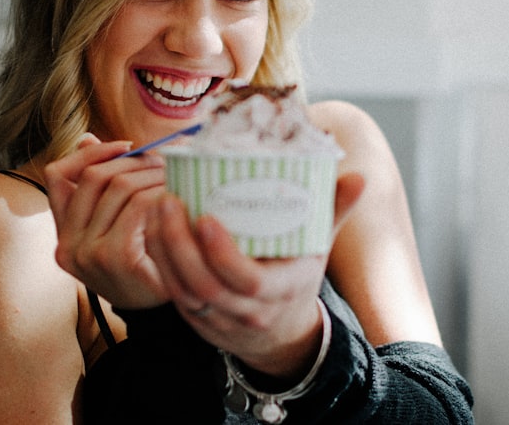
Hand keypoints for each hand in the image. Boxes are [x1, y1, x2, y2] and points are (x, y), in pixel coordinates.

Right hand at [44, 134, 169, 308]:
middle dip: (131, 161)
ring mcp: (88, 254)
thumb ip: (100, 188)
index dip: (90, 153)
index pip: (58, 175)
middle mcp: (67, 245)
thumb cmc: (144, 263)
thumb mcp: (116, 225)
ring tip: (175, 176)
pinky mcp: (116, 257)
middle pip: (93, 176)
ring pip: (119, 187)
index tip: (125, 145)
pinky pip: (137, 206)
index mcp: (63, 233)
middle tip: (162, 161)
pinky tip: (176, 197)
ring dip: (152, 174)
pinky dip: (159, 194)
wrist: (164, 312)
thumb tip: (85, 139)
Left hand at [144, 171, 364, 377]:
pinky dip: (158, 261)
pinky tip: (151, 227)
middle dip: (180, 244)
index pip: (249, 281)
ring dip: (163, 249)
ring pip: (182, 291)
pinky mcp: (195, 319)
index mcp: (282, 291)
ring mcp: (219, 319)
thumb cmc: (297, 275)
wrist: (282, 332)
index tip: (206, 217)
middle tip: (169, 201)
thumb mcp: (319, 246)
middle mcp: (249, 311)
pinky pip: (170, 293)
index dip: (223, 254)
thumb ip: (334, 210)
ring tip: (156, 207)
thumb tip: (358, 176)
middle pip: (206, 286)